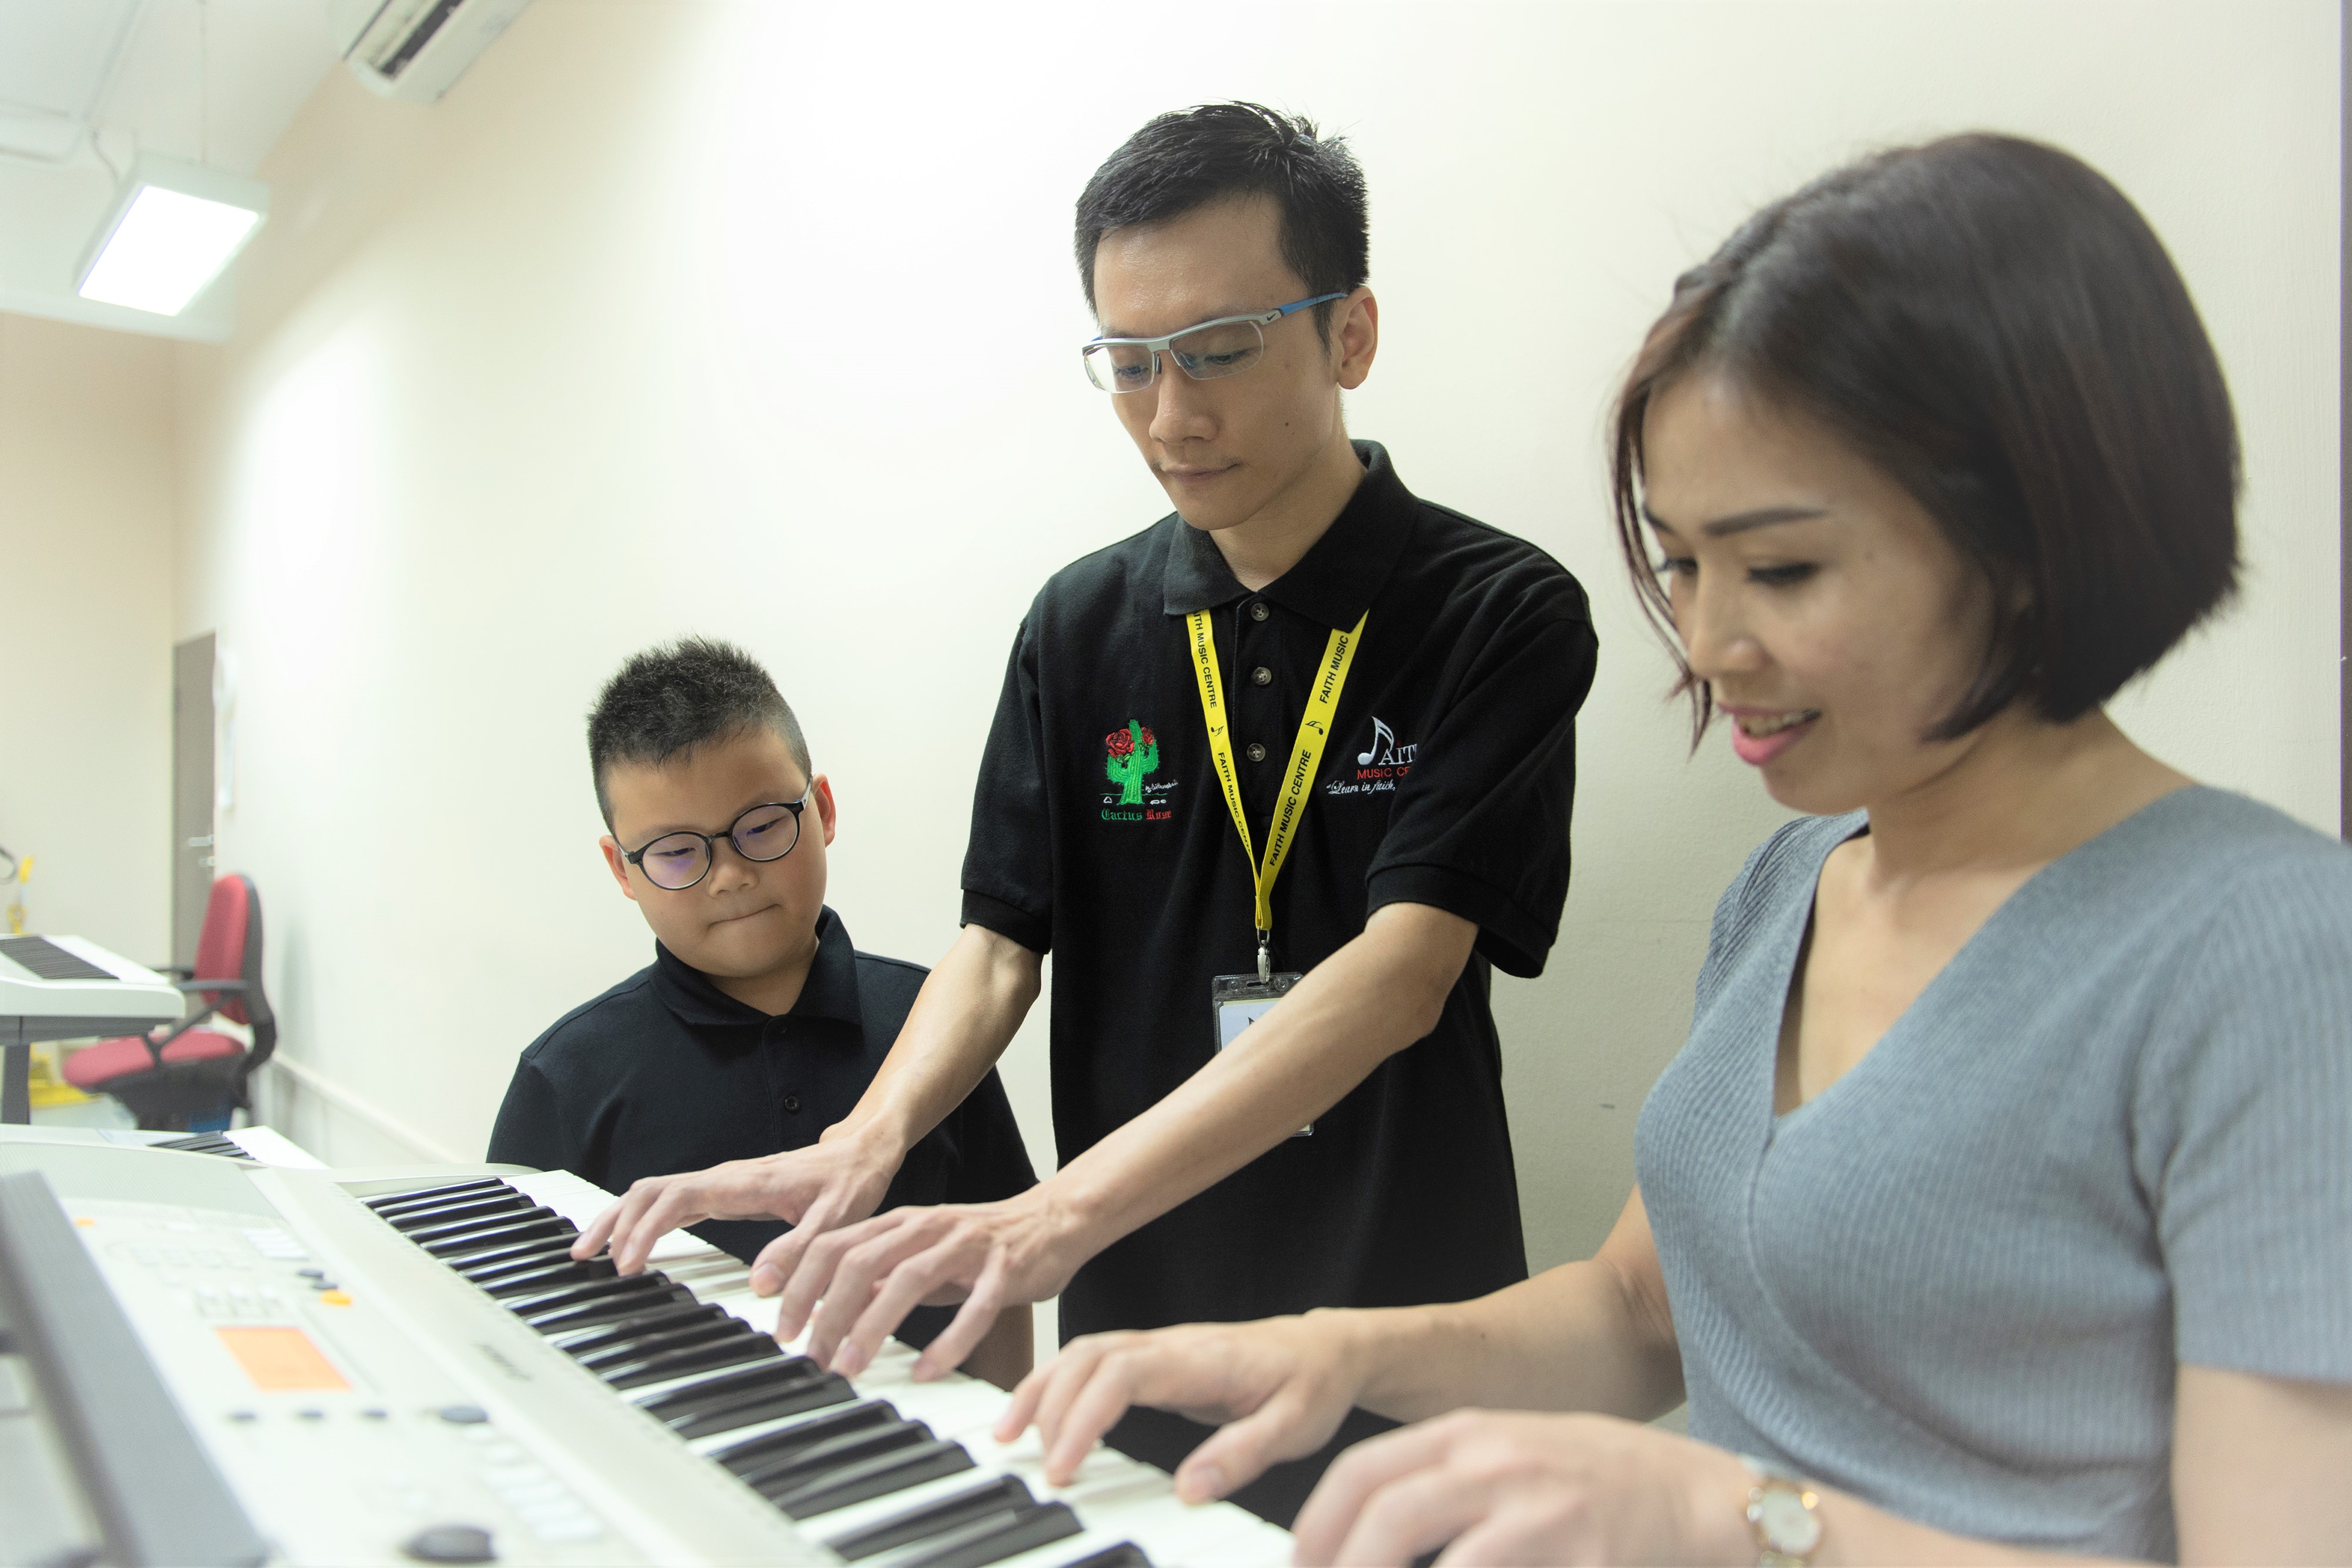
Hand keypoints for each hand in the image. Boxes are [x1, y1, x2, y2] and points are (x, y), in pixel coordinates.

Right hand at [570, 1124, 901, 1275]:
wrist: (862, 1153)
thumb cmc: (849, 1183)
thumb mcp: (835, 1221)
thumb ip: (799, 1250)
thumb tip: (759, 1286)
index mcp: (743, 1182)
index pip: (677, 1199)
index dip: (645, 1229)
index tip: (626, 1263)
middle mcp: (725, 1178)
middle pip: (651, 1191)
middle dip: (614, 1221)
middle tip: (585, 1258)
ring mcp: (721, 1184)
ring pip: (655, 1193)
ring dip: (620, 1217)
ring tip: (590, 1251)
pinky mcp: (724, 1193)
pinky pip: (672, 1201)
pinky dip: (642, 1219)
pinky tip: (631, 1242)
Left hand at [770, 1191, 1084, 1381]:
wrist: (1053, 1221)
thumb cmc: (982, 1246)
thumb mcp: (921, 1256)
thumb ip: (879, 1277)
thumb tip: (829, 1308)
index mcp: (901, 1223)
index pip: (835, 1245)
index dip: (802, 1285)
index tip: (782, 1329)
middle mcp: (928, 1228)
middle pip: (861, 1260)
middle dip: (828, 1311)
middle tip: (813, 1356)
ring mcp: (967, 1246)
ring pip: (909, 1279)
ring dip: (873, 1325)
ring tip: (853, 1366)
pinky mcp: (1004, 1269)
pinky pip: (974, 1306)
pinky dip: (949, 1340)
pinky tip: (930, 1370)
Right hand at [993, 1312, 1366, 1497]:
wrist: (1326, 1349)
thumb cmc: (1310, 1383)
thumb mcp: (1294, 1426)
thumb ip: (1241, 1453)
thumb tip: (1188, 1490)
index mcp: (1198, 1357)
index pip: (1119, 1374)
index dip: (1083, 1418)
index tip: (1063, 1467)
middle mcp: (1168, 1344)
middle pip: (1086, 1357)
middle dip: (1047, 1407)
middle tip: (1033, 1465)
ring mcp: (1157, 1347)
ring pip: (1080, 1353)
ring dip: (1041, 1389)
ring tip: (1008, 1436)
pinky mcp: (1153, 1359)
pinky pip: (1091, 1363)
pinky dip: (1056, 1385)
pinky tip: (1041, 1417)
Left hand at [1292, 1410, 1753, 1566]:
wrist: (1700, 1496)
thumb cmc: (1604, 1483)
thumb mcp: (1516, 1455)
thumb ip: (1449, 1483)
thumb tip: (1379, 1532)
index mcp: (1471, 1434)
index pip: (1364, 1470)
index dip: (1318, 1524)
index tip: (1302, 1562)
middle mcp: (1494, 1461)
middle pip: (1387, 1512)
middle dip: (1338, 1560)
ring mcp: (1535, 1505)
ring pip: (1434, 1550)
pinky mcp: (1574, 1550)